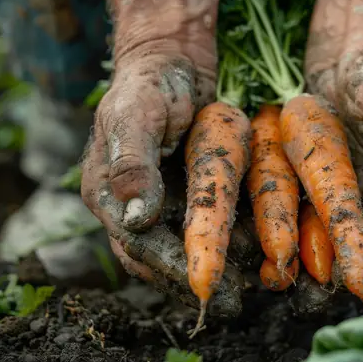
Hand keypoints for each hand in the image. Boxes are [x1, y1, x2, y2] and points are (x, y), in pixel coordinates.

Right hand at [79, 0, 258, 316]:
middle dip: (196, 279)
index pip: (136, 244)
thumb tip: (136, 216)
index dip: (170, 266)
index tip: (205, 284)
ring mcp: (157, 203)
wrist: (172, 64)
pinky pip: (201, 230)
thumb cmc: (152, 83)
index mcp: (108, 192)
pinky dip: (225, 246)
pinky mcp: (182, 196)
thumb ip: (133, 161)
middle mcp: (129, 207)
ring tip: (252, 283)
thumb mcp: (138, 113)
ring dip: (214, 268)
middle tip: (235, 298)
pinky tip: (254, 254)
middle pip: (158, 260)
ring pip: (180, 251)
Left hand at [287, 0, 362, 312]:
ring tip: (276, 282)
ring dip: (300, 257)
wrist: (348, 51)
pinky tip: (260, 249)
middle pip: (351, 237)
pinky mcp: (312, 175)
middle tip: (305, 299)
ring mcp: (342, 185)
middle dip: (329, 268)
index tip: (350, 283)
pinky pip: (297, 206)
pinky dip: (281, 227)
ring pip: (320, 228)